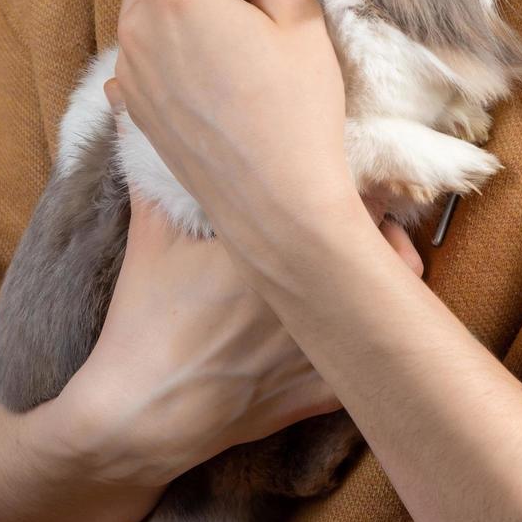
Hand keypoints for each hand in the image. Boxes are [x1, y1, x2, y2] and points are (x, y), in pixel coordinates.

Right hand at [62, 87, 422, 489]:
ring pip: (391, 309)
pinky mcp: (320, 393)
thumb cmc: (146, 320)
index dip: (362, 189)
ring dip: (387, 286)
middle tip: (372, 223)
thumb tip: (131, 108)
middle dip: (386, 234)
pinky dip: (370, 348)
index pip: (352, 202)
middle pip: (388, 250)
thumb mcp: (151, 238)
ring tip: (367, 272)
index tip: (355, 182)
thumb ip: (156, 171)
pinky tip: (357, 332)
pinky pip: (369, 368)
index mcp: (280, 247)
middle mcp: (314, 295)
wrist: (140, 413)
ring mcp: (322, 349)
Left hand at [107, 0, 358, 282]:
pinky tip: (212, 79)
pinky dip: (171, 53)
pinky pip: (144, 56)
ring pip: (146, 14)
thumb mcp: (301, 20)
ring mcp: (128, 70)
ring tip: (230, 46)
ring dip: (180, 15)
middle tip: (247, 4)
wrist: (276, 203)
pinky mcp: (132, 107)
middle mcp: (137, 25)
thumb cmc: (296, 111)